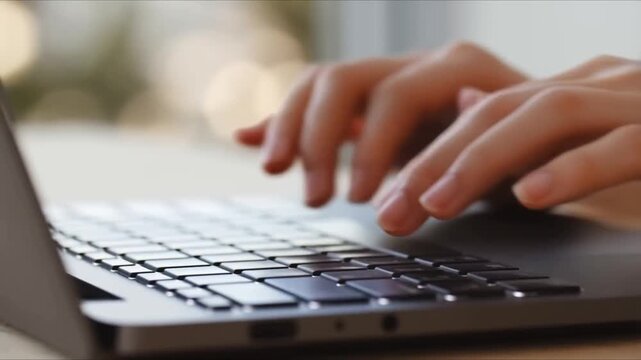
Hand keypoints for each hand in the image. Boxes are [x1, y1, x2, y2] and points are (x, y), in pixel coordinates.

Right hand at [235, 42, 525, 208]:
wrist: (529, 137)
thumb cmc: (530, 149)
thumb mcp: (522, 148)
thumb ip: (493, 128)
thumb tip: (465, 101)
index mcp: (455, 68)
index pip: (394, 97)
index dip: (371, 149)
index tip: (358, 201)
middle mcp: (413, 64)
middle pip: (342, 80)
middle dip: (319, 140)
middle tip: (316, 198)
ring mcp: (386, 81)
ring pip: (319, 85)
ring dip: (288, 127)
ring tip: (273, 170)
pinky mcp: (366, 106)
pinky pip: (313, 104)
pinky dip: (279, 121)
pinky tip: (247, 137)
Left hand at [377, 54, 640, 234]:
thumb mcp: (589, 136)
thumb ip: (530, 126)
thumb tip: (466, 106)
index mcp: (575, 89)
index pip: (483, 113)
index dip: (430, 154)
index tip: (390, 200)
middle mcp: (601, 83)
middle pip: (500, 111)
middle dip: (436, 160)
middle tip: (393, 209)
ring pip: (548, 115)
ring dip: (483, 160)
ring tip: (436, 201)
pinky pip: (624, 143)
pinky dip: (575, 167)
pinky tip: (532, 194)